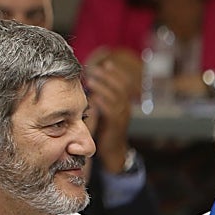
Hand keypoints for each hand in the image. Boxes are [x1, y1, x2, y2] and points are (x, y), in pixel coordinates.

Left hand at [84, 55, 133, 172]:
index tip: (106, 63)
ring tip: (90, 80)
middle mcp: (125, 107)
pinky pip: (111, 112)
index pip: (124, 83)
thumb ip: (100, 98)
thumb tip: (89, 83)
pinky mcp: (116, 126)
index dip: (116, 73)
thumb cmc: (105, 129)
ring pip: (115, 97)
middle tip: (94, 69)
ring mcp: (122, 116)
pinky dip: (103, 103)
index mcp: (124, 102)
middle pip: (120, 87)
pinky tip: (93, 98)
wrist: (113, 151)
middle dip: (107, 76)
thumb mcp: (104, 111)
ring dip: (103, 87)